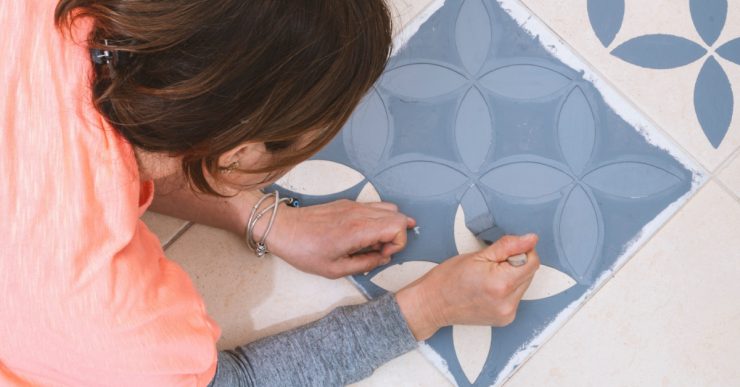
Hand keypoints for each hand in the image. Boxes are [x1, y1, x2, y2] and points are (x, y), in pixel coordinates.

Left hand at [266, 199, 415, 278]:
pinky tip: (363, 235)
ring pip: (389, 209)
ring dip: (388, 227)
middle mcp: (359, 213)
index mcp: (358, 229)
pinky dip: (377, 221)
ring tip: (372, 243)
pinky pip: (374, 208)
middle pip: (398, 216)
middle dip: (396, 236)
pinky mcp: (347, 203)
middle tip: (379, 250)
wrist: (283, 228)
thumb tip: (382, 258)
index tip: (382, 254)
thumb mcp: (335, 269)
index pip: (398, 226)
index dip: (397, 243)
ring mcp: (354, 205)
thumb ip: (365, 264)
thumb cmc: (304, 250)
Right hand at [396, 234, 539, 339]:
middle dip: (514, 265)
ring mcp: (507, 314)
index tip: (504, 252)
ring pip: (523, 285)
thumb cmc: (448, 279)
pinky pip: (516, 297)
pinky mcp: (506, 319)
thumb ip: (508, 246)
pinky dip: (507, 290)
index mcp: (501, 284)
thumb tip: (531, 239)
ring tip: (487, 279)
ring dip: (512, 278)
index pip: (532, 261)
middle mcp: (507, 303)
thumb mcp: (477, 255)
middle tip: (490, 266)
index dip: (521, 251)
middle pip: (529, 273)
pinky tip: (488, 290)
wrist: (432, 304)